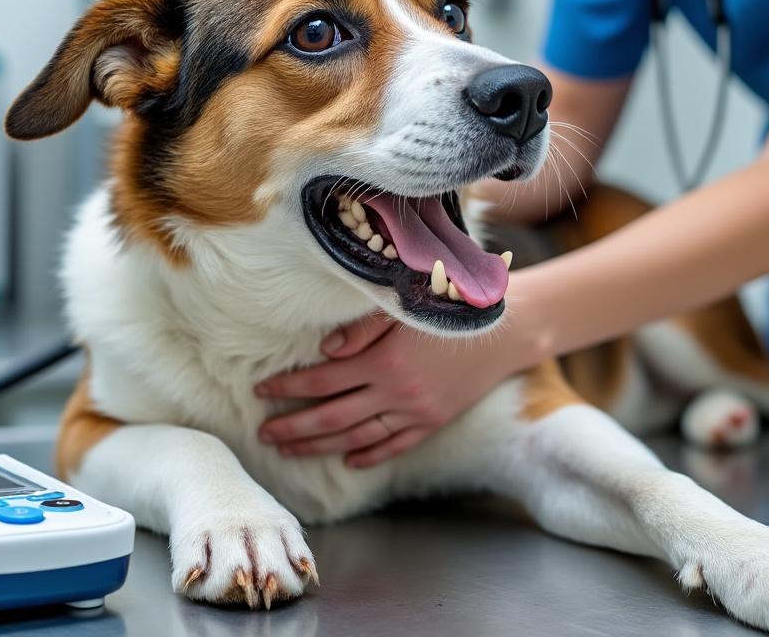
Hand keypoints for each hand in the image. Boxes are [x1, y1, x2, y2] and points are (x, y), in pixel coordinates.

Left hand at [255, 312, 509, 467]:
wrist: (507, 329)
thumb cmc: (450, 307)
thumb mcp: (405, 307)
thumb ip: (362, 328)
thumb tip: (324, 352)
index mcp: (384, 360)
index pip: (322, 379)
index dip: (289, 387)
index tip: (262, 392)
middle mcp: (396, 392)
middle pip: (332, 417)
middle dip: (294, 427)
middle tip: (264, 434)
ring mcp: (415, 411)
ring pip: (357, 438)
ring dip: (319, 446)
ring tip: (290, 449)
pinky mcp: (434, 421)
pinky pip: (395, 445)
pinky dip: (369, 456)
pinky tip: (348, 461)